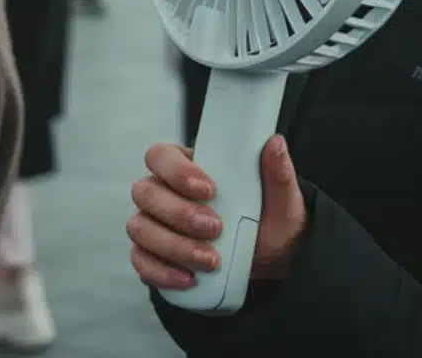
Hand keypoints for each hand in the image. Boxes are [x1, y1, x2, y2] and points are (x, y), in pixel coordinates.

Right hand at [127, 136, 306, 291]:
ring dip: (173, 245)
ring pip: (140, 228)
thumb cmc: (270, 221)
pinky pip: (141, 261)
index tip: (209, 189)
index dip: (176, 170)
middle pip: (146, 192)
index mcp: (185, 167)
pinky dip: (160, 271)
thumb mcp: (281, 199)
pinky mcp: (152, 255)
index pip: (160, 156)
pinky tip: (188, 278)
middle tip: (215, 228)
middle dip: (178, 213)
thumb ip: (278, 173)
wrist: (269, 260)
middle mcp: (161, 192)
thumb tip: (275, 143)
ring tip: (210, 260)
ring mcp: (152, 224)